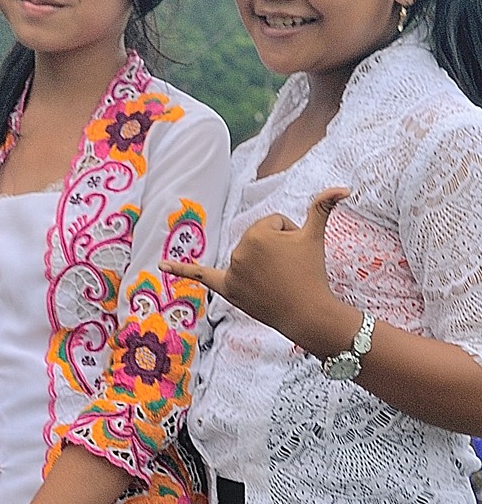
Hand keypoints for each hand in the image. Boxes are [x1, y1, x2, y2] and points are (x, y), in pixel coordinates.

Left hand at [160, 188, 349, 343]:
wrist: (310, 314)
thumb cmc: (313, 273)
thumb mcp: (315, 237)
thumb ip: (323, 208)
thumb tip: (343, 188)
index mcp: (257, 233)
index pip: (273, 223)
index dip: (290, 236)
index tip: (298, 255)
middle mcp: (239, 250)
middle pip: (259, 238)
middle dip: (276, 249)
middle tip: (290, 270)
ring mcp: (232, 271)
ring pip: (248, 255)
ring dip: (262, 263)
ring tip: (277, 281)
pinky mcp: (227, 290)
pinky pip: (200, 276)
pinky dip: (180, 270)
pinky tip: (161, 267)